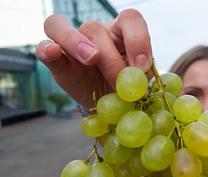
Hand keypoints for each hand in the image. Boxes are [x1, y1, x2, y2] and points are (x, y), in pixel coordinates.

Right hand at [36, 9, 151, 108]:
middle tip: (118, 80)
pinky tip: (53, 53)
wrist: (110, 105)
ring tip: (91, 59)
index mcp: (121, 33)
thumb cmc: (126, 87)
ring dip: (76, 42)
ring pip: (62, 26)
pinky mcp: (56, 60)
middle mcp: (96, 33)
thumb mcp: (138, 82)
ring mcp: (72, 43)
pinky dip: (47, 48)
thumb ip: (140, 76)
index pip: (129, 19)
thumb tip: (138, 74)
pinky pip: (44, 46)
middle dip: (110, 59)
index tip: (142, 67)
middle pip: (95, 29)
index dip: (137, 39)